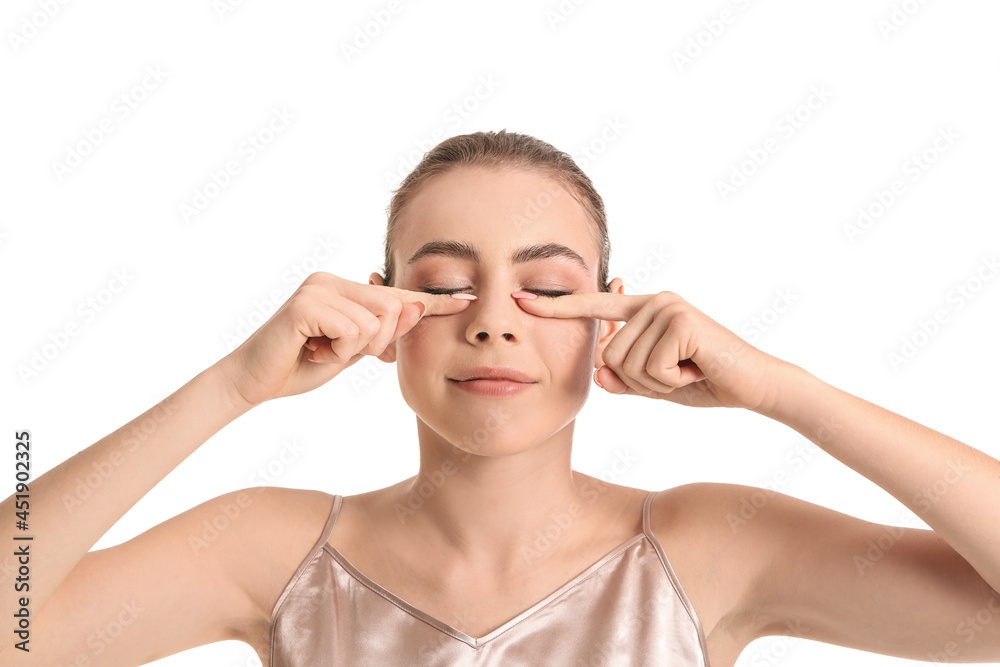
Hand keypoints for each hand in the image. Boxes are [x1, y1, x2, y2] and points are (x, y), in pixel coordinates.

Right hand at [216, 272, 472, 409]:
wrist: (253, 381)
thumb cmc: (301, 366)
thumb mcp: (351, 351)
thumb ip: (382, 335)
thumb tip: (418, 309)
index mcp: (344, 288)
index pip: (396, 294)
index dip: (431, 302)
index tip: (466, 302)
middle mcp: (332, 279)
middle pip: (393, 308)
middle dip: (379, 342)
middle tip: (342, 353)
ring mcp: (318, 288)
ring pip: (376, 322)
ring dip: (354, 349)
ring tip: (323, 351)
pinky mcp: (306, 304)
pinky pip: (353, 331)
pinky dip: (339, 350)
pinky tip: (314, 351)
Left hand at [512, 287, 781, 409]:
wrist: (754, 386)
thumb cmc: (705, 382)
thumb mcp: (656, 384)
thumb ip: (625, 379)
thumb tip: (599, 375)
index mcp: (644, 311)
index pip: (594, 310)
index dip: (558, 308)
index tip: (520, 300)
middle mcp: (653, 302)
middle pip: (611, 356)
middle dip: (642, 381)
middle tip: (680, 373)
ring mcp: (667, 307)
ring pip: (628, 364)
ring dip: (660, 382)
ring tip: (690, 370)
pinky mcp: (681, 320)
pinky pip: (651, 367)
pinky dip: (673, 381)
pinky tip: (697, 370)